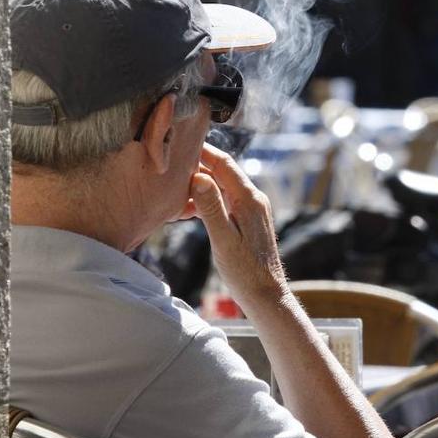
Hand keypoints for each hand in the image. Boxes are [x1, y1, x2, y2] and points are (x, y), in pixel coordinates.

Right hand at [189, 144, 287, 305]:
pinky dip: (207, 200)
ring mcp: (252, 209)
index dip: (202, 150)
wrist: (266, 295)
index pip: (224, 163)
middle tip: (170, 161)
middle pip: (223, 171)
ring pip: (222, 186)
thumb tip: (199, 177)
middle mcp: (254, 199)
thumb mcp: (223, 241)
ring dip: (200, 183)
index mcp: (249, 200)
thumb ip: (211, 208)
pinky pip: (225, 201)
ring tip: (173, 183)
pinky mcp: (248, 220)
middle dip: (198, 164)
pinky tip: (188, 208)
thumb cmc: (245, 273)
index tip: (179, 142)